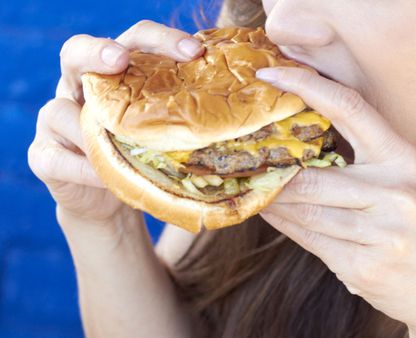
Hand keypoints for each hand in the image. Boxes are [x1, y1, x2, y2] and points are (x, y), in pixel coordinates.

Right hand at [28, 20, 205, 229]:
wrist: (107, 199)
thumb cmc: (143, 157)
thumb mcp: (164, 133)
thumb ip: (184, 116)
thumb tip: (244, 110)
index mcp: (116, 76)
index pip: (133, 41)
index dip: (160, 39)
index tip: (193, 51)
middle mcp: (79, 87)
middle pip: (76, 52)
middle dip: (97, 51)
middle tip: (119, 59)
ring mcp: (54, 119)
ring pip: (59, 111)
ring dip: (91, 129)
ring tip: (121, 148)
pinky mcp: (43, 156)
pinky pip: (57, 158)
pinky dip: (85, 169)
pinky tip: (106, 177)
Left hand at [256, 67, 415, 336]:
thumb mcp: (407, 186)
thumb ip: (364, 164)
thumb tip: (300, 148)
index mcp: (405, 160)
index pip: (351, 108)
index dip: (308, 86)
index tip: (272, 73)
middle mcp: (396, 192)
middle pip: (313, 176)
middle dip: (273, 173)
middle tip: (243, 159)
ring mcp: (382, 232)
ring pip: (305, 212)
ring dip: (273, 202)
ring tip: (251, 189)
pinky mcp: (364, 266)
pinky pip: (310, 241)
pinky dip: (285, 227)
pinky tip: (270, 215)